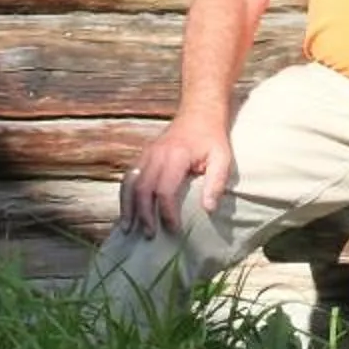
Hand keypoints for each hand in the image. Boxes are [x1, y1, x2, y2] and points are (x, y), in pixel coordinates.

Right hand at [122, 111, 233, 237]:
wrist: (199, 112)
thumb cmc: (212, 138)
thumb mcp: (223, 157)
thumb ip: (216, 182)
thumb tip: (208, 209)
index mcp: (175, 155)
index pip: (165, 189)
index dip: (167, 211)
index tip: (174, 229)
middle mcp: (156, 154)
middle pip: (143, 188)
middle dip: (143, 214)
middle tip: (148, 235)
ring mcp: (146, 154)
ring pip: (130, 183)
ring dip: (127, 207)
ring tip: (127, 228)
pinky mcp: (143, 156)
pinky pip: (129, 177)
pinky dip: (125, 196)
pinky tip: (127, 211)